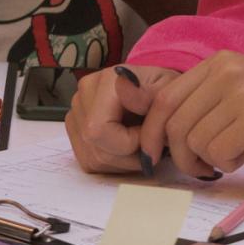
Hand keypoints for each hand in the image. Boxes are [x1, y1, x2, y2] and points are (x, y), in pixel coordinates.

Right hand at [64, 62, 178, 173]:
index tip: (150, 134)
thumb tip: (123, 90)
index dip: (130, 143)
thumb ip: (149, 92)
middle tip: (148, 143)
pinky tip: (126, 147)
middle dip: (129, 157)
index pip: (99, 130)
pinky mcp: (75, 131)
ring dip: (123, 161)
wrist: (154, 90)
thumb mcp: (169, 89)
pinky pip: (90, 161)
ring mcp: (75, 114)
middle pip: (97, 150)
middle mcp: (83, 96)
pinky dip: (113, 162)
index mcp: (104, 82)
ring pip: (93, 159)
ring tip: (139, 143)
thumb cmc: (163, 92)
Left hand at [137, 50, 243, 177]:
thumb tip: (160, 126)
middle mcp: (225, 73)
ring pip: (197, 142)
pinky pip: (220, 153)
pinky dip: (230, 162)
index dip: (151, 130)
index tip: (150, 153)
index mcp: (217, 63)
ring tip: (237, 151)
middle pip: (176, 124)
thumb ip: (203, 98)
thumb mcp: (239, 85)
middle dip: (180, 156)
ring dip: (212, 159)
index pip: (165, 98)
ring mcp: (241, 94)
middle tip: (198, 168)